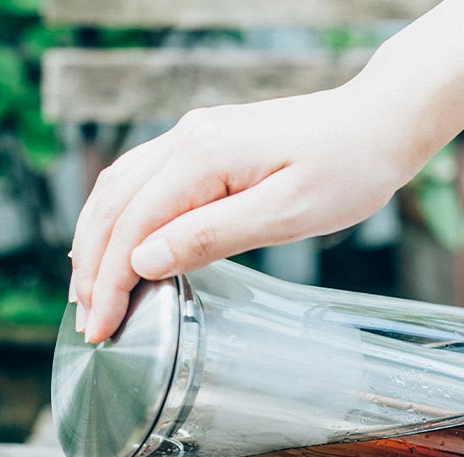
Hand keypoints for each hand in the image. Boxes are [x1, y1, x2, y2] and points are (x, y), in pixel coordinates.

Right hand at [69, 82, 416, 342]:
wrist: (376, 122)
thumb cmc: (345, 169)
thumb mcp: (284, 214)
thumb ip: (209, 236)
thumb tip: (142, 260)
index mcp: (203, 157)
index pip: (132, 228)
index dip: (109, 283)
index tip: (100, 327)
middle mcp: (185, 139)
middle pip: (110, 209)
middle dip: (90, 270)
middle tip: (88, 321)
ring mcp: (187, 138)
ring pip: (113, 191)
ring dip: (92, 243)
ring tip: (87, 292)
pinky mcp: (197, 145)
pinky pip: (134, 181)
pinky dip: (111, 219)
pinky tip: (108, 245)